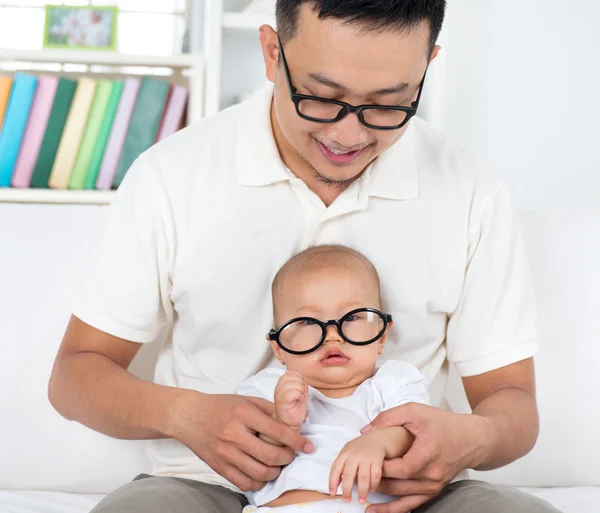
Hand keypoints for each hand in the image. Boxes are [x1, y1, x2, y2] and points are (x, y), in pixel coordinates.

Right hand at [169, 391, 314, 491]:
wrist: (189, 416)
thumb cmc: (220, 406)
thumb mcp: (246, 401)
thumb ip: (271, 410)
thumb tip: (298, 419)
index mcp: (243, 415)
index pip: (277, 431)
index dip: (297, 440)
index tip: (308, 446)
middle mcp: (234, 435)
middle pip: (270, 456)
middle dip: (288, 458)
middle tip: (292, 455)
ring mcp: (225, 453)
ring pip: (259, 473)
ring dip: (275, 472)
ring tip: (278, 465)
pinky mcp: (219, 467)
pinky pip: (244, 483)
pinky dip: (258, 482)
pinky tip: (262, 474)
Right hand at [274, 370, 307, 427]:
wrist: (290, 423)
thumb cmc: (294, 407)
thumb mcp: (299, 391)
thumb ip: (299, 382)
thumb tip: (302, 378)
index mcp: (281, 383)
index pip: (292, 372)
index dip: (300, 379)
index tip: (300, 389)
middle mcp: (278, 387)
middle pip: (293, 376)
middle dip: (301, 384)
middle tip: (300, 394)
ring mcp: (279, 394)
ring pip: (294, 383)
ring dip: (301, 390)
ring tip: (299, 397)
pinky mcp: (282, 402)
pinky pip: (293, 392)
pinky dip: (299, 395)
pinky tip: (298, 400)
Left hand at [329, 432, 385, 504]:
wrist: (378, 437)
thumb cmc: (361, 447)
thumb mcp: (348, 452)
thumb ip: (342, 465)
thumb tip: (337, 483)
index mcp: (344, 453)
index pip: (335, 469)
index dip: (332, 482)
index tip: (332, 493)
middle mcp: (354, 455)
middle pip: (348, 475)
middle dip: (346, 490)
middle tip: (346, 500)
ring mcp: (366, 456)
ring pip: (363, 478)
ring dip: (362, 491)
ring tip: (361, 500)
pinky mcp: (377, 459)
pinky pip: (375, 475)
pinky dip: (374, 484)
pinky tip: (372, 489)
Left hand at [360, 403, 487, 512]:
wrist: (473, 439)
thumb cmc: (444, 423)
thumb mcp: (416, 411)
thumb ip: (389, 418)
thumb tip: (365, 430)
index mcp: (427, 454)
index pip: (399, 468)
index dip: (380, 467)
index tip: (365, 461)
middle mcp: (432, 475)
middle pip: (398, 485)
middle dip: (376, 481)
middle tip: (356, 478)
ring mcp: (434, 486)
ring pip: (403, 497)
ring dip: (382, 497)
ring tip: (361, 496)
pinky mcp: (434, 490)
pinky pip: (412, 504)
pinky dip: (394, 509)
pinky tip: (377, 511)